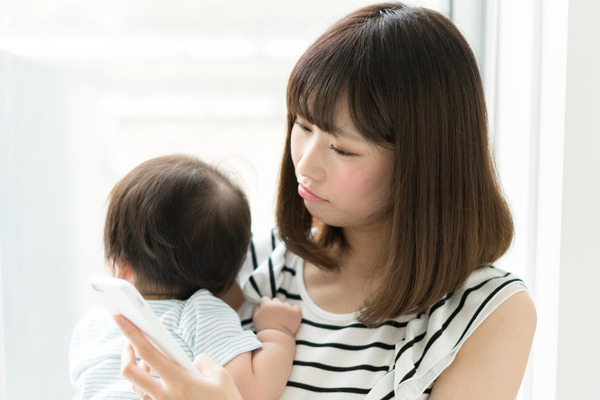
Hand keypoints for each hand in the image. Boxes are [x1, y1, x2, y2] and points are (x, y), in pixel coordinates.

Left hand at [114, 314, 242, 399]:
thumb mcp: (221, 376)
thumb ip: (204, 361)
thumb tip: (192, 360)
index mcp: (179, 381)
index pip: (147, 352)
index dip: (131, 333)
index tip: (120, 318)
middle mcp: (164, 396)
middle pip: (129, 371)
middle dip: (125, 352)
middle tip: (128, 341)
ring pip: (135, 384)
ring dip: (135, 367)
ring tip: (144, 357)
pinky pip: (144, 395)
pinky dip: (144, 381)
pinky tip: (154, 375)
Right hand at [252, 297, 301, 334]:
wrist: (276, 340)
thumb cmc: (264, 330)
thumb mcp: (256, 319)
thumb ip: (256, 309)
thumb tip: (260, 303)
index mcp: (266, 305)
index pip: (265, 299)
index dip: (266, 306)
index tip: (268, 312)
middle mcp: (277, 304)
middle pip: (276, 301)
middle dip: (275, 307)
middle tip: (275, 317)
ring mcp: (287, 308)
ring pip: (286, 304)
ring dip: (285, 309)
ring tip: (282, 320)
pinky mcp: (296, 313)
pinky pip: (296, 307)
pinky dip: (295, 311)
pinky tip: (291, 318)